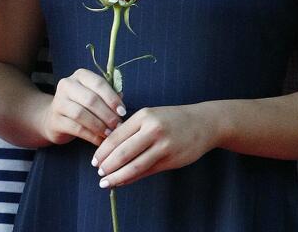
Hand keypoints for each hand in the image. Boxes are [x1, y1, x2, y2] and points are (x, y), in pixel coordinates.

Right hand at [41, 69, 124, 145]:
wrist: (54, 118)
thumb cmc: (81, 104)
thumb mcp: (94, 95)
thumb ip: (108, 96)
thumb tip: (121, 101)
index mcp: (80, 75)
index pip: (99, 83)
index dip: (112, 98)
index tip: (123, 112)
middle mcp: (67, 85)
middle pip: (91, 99)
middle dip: (107, 114)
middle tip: (118, 125)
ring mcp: (59, 102)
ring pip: (82, 114)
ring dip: (99, 126)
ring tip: (110, 134)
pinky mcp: (55, 120)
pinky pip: (76, 129)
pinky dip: (91, 136)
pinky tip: (100, 141)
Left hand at [92, 103, 219, 187]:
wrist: (203, 123)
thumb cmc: (172, 119)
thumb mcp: (151, 115)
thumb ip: (132, 129)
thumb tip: (109, 147)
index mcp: (144, 115)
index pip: (116, 136)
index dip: (102, 150)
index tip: (94, 160)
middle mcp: (152, 129)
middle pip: (122, 152)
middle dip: (107, 165)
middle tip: (98, 173)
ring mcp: (163, 146)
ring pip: (134, 166)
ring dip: (117, 176)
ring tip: (105, 182)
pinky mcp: (171, 160)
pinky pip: (146, 172)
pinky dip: (131, 178)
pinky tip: (122, 182)